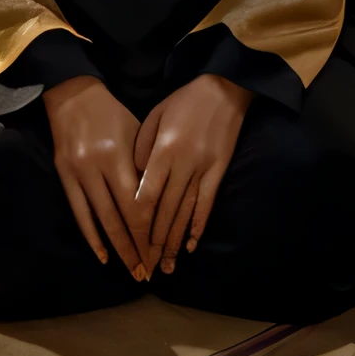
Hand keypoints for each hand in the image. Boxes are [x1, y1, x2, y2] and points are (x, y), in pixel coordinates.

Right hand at [43, 76, 151, 278]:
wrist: (74, 95)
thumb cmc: (113, 113)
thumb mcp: (136, 134)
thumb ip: (143, 168)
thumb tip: (155, 206)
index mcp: (118, 156)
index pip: (136, 204)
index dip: (147, 232)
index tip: (158, 252)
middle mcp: (97, 167)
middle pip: (119, 217)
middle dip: (135, 247)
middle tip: (147, 272)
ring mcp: (78, 173)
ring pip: (100, 220)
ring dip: (116, 248)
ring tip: (130, 269)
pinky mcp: (63, 175)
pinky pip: (79, 212)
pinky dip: (91, 236)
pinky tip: (102, 255)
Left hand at [134, 74, 252, 275]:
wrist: (224, 88)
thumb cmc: (184, 100)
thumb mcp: (155, 115)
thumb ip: (142, 147)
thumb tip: (134, 178)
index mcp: (164, 149)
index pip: (148, 194)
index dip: (139, 221)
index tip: (130, 242)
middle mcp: (184, 163)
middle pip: (166, 210)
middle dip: (154, 241)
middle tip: (145, 267)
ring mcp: (204, 169)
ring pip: (186, 213)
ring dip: (174, 242)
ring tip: (165, 266)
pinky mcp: (219, 171)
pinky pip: (207, 204)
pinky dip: (198, 227)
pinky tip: (190, 246)